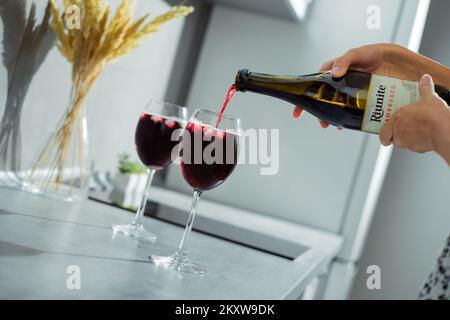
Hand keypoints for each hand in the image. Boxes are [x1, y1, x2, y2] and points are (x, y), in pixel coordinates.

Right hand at [293, 43, 426, 128]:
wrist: (402, 64)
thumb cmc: (378, 54)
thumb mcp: (359, 53)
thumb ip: (345, 60)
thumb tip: (335, 72)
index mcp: (337, 71)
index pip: (317, 82)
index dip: (306, 95)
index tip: (299, 109)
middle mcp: (343, 83)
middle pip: (326, 99)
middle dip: (319, 111)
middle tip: (321, 122)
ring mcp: (353, 93)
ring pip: (338, 107)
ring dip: (333, 117)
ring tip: (334, 125)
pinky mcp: (364, 101)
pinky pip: (353, 113)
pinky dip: (349, 120)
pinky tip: (348, 124)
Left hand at [380, 74, 449, 164]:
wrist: (443, 129)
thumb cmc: (433, 115)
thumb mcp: (429, 97)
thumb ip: (425, 88)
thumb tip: (425, 78)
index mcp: (397, 118)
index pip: (383, 133)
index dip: (384, 134)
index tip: (387, 133)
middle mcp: (398, 131)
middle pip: (393, 138)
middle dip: (398, 135)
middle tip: (406, 129)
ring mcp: (406, 141)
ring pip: (403, 144)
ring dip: (407, 140)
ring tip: (417, 132)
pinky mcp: (416, 149)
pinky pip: (414, 147)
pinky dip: (418, 143)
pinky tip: (425, 136)